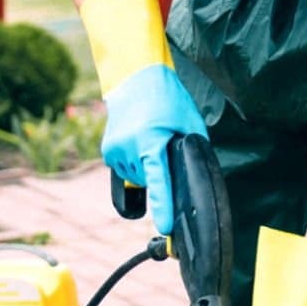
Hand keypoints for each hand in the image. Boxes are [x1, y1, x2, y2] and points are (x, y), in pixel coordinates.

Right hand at [102, 65, 204, 235]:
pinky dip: (136, 165)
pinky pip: (127, 172)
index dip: (162, 206)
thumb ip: (196, 150)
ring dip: (148, 169)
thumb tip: (199, 178)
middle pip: (150, 182)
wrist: (135, 78)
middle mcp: (129, 148)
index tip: (165, 227)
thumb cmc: (168, 98)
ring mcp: (115, 151)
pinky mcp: (108, 152)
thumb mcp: (190, 122)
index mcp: (150, 141)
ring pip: (138, 179)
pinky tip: (139, 145)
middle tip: (164, 145)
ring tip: (151, 141)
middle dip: (161, 172)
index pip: (158, 181)